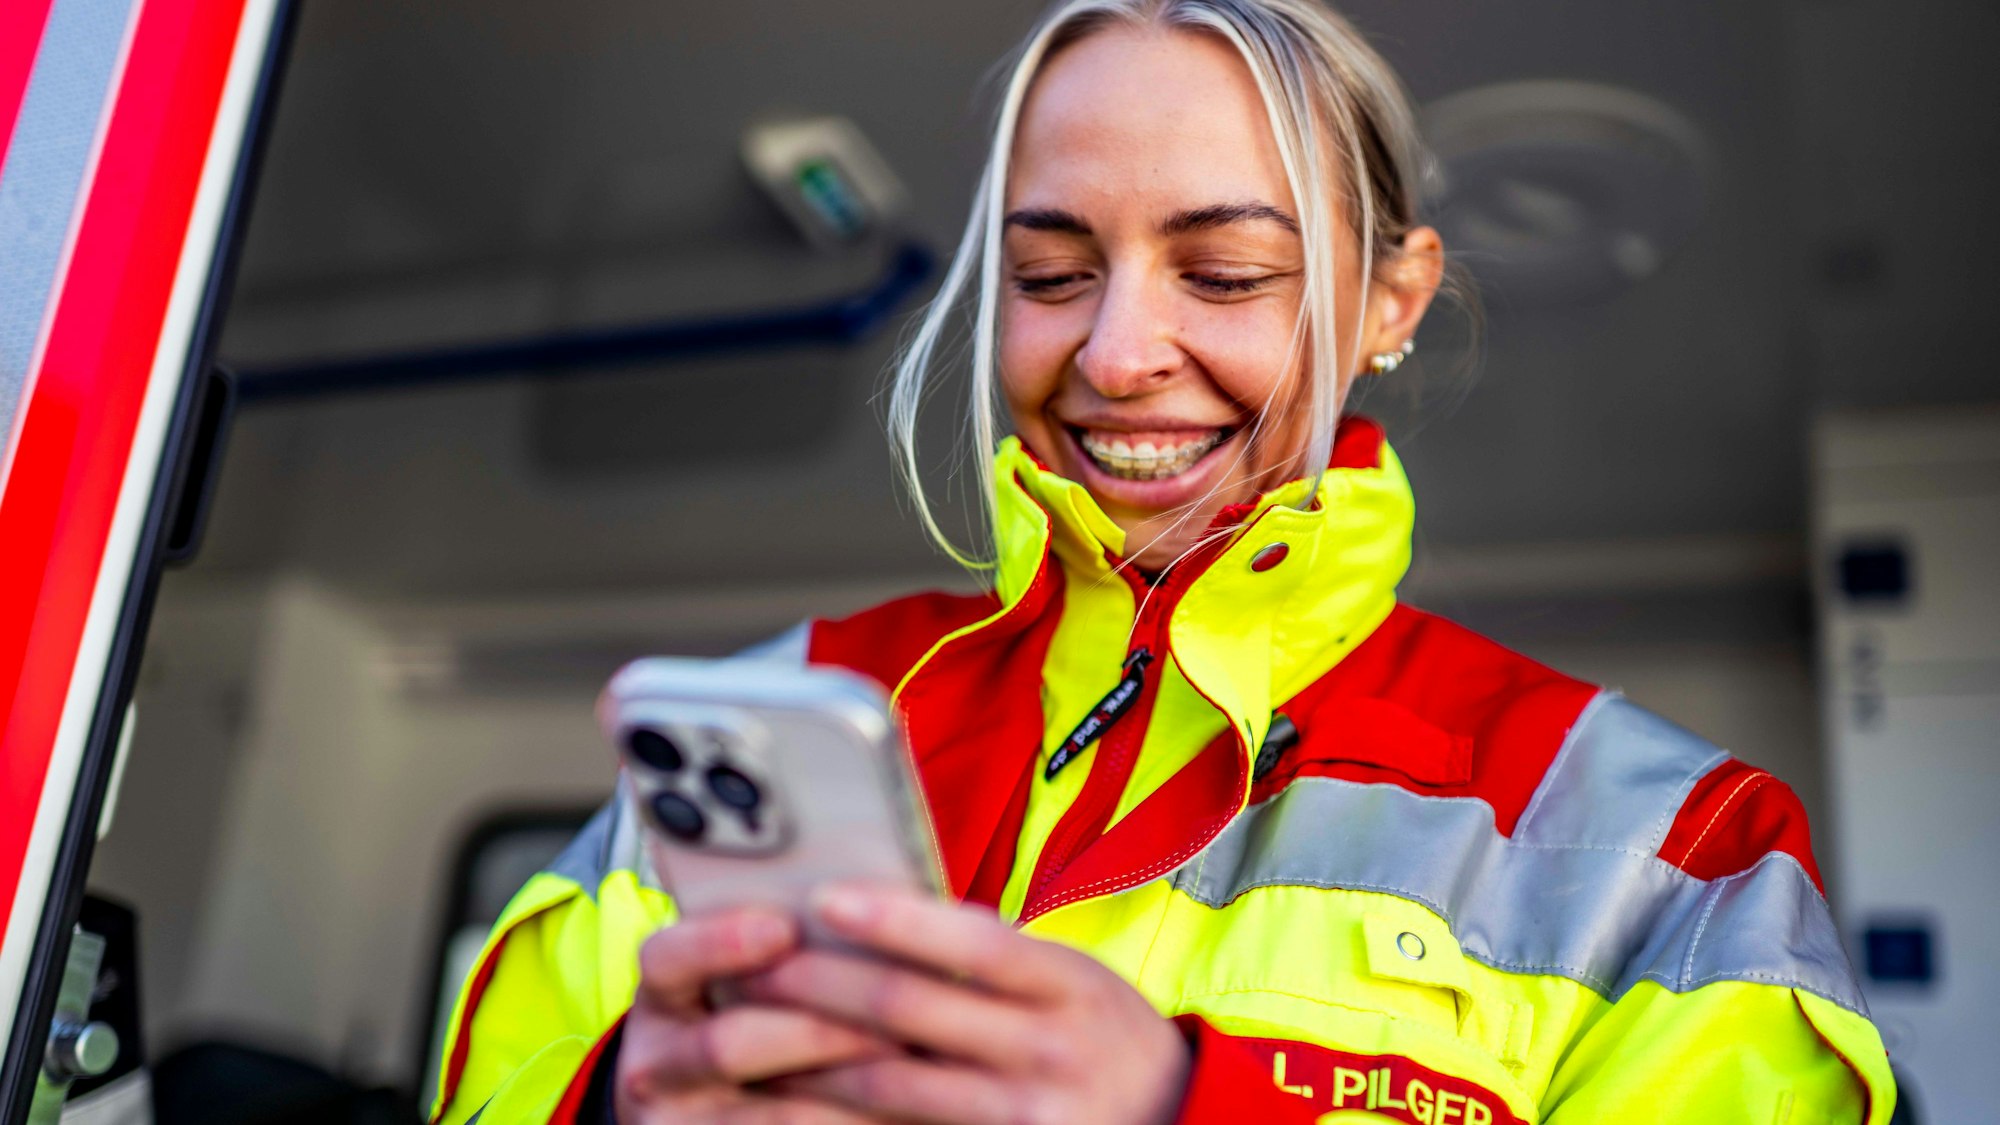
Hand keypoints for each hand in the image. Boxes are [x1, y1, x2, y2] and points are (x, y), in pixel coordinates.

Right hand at [616, 907, 895, 1123]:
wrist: (709, 1100)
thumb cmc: (752, 1006)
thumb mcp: (741, 970)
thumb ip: (788, 941)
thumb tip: (875, 905)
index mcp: (663, 990)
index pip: (669, 958)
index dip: (721, 941)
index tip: (785, 928)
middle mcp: (656, 1060)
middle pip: (728, 1044)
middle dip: (817, 1032)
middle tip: (896, 1022)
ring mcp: (681, 1119)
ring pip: (773, 1113)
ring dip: (847, 1092)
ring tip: (912, 1073)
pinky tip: (900, 1112)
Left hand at [740, 883, 1190, 1124]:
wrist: (1177, 1124)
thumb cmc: (1108, 1038)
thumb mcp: (1075, 979)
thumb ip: (999, 955)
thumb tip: (892, 912)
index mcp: (1070, 984)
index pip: (971, 942)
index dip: (892, 919)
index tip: (823, 897)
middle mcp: (1048, 1050)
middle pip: (912, 1012)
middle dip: (819, 984)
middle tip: (755, 963)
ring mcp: (1024, 1116)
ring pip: (890, 1085)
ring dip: (809, 1056)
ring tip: (752, 1029)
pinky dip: (842, 1116)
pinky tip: (797, 1096)